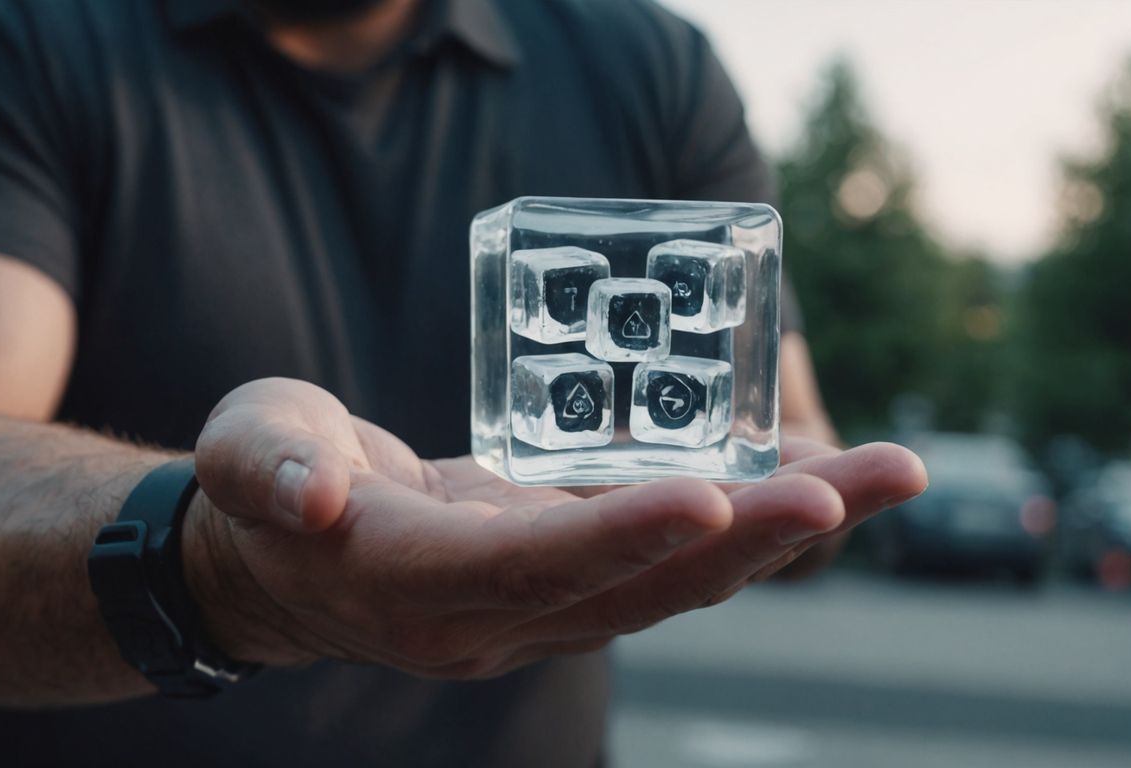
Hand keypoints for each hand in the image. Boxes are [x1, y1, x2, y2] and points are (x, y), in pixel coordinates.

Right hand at [185, 378, 926, 677]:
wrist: (283, 554)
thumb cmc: (264, 489)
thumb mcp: (246, 454)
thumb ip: (268, 466)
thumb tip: (308, 491)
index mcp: (415, 582)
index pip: (532, 567)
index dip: (619, 537)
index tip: (714, 494)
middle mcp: (493, 617)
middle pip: (639, 589)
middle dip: (755, 539)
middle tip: (867, 482)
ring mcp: (537, 606)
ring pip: (673, 582)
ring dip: (780, 534)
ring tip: (883, 475)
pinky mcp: (563, 576)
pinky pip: (665, 560)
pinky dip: (743, 526)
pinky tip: (815, 480)